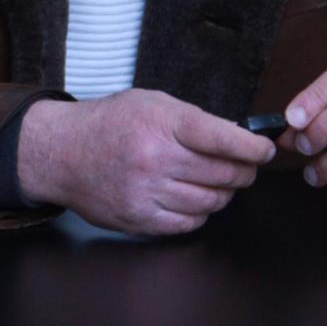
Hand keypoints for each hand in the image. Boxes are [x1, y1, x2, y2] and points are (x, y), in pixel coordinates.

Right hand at [17, 90, 275, 235]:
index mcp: (160, 123)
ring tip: (219, 182)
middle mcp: (155, 158)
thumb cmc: (109, 124)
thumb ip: (192, 120)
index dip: (252, 147)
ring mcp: (146, 192)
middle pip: (224, 174)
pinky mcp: (139, 219)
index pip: (222, 138)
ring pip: (211, 201)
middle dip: (243, 171)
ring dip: (224, 193)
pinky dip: (201, 212)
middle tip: (245, 167)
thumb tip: (237, 139)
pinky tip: (194, 198)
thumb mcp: (151, 103)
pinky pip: (189, 222)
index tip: (265, 150)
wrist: (61, 152)